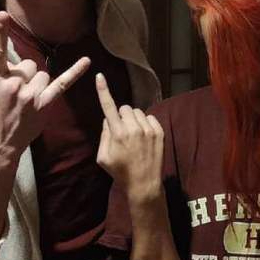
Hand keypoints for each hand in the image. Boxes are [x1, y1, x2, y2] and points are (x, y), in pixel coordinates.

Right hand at [0, 11, 90, 163]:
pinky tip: (87, 60)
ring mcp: (29, 95)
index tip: (3, 15)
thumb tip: (19, 63)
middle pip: (28, 64)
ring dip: (37, 83)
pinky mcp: (44, 103)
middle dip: (25, 74)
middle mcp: (12, 84)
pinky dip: (75, 71)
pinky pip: (62, 82)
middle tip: (16, 94)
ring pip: (42, 73)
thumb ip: (3, 73)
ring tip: (26, 100)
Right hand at [96, 73, 163, 202]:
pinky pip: (150, 117)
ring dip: (133, 119)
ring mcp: (148, 129)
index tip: (100, 76)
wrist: (144, 183)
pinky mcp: (159, 131)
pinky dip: (145, 123)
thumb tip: (108, 120)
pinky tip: (144, 137)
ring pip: (137, 112)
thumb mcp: (103, 157)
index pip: (108, 107)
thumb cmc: (120, 172)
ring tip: (134, 136)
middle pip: (124, 108)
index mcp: (117, 134)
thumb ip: (104, 135)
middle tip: (121, 131)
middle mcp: (133, 128)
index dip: (103, 90)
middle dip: (121, 116)